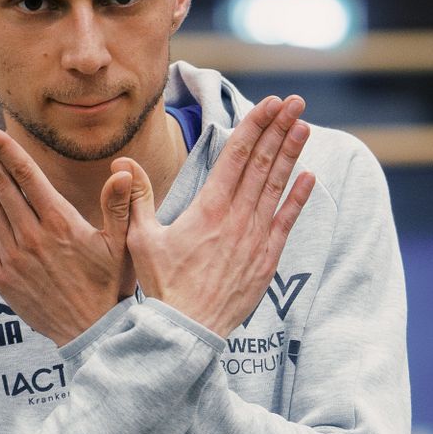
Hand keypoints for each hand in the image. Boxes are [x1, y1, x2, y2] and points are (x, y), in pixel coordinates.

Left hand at [0, 118, 134, 344]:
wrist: (91, 334)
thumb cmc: (110, 286)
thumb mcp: (124, 245)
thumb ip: (121, 205)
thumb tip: (124, 169)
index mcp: (61, 223)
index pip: (25, 175)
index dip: (2, 147)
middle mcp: (32, 236)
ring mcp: (13, 256)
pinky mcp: (1, 275)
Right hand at [115, 95, 314, 336]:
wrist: (188, 331)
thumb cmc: (162, 286)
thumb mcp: (140, 239)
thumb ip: (136, 198)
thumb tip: (123, 163)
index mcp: (208, 208)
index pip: (236, 156)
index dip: (254, 126)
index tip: (269, 104)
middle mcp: (236, 218)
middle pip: (262, 163)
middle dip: (278, 129)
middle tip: (293, 102)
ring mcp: (255, 238)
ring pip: (277, 186)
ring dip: (292, 154)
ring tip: (304, 126)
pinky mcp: (267, 260)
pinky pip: (287, 222)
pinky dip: (299, 198)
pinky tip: (310, 176)